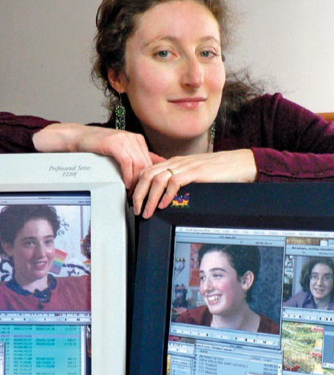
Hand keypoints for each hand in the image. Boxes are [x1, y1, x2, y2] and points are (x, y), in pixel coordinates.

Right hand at [34, 123, 161, 190]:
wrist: (78, 137)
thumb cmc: (97, 146)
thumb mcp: (121, 151)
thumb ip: (135, 158)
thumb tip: (149, 171)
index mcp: (138, 140)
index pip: (151, 162)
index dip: (150, 179)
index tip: (147, 191)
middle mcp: (133, 138)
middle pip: (146, 164)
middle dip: (144, 183)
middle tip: (140, 197)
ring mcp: (124, 139)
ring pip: (139, 165)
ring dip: (136, 182)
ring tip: (132, 194)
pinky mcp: (114, 143)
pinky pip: (127, 163)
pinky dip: (128, 176)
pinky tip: (126, 184)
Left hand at [133, 149, 257, 218]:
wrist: (239, 164)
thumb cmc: (218, 170)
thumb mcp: (193, 173)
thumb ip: (179, 178)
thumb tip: (165, 193)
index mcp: (175, 162)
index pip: (148, 170)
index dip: (137, 186)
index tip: (134, 200)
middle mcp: (177, 162)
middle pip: (147, 174)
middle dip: (138, 193)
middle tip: (136, 209)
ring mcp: (186, 167)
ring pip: (157, 179)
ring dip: (149, 198)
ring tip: (148, 211)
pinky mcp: (195, 172)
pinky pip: (174, 182)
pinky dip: (166, 195)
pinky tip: (164, 205)